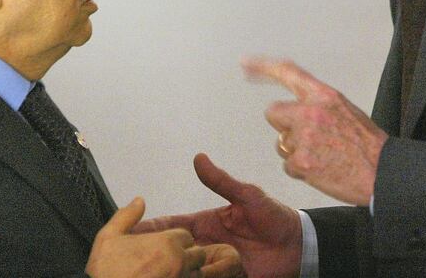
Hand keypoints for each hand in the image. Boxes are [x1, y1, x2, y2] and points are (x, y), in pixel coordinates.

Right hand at [86, 197, 205, 277]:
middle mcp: (179, 263)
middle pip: (197, 255)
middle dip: (188, 256)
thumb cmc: (107, 273)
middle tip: (170, 260)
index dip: (177, 240)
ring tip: (169, 272)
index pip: (187, 237)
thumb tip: (138, 201)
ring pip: (196, 274)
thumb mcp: (108, 237)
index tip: (165, 246)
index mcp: (166, 244)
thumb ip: (126, 216)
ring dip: (187, 272)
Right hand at [134, 154, 301, 277]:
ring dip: (170, 271)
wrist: (300, 246)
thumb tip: (198, 158)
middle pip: (171, 253)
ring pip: (183, 271)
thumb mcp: (247, 196)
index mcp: (205, 225)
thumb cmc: (273, 217)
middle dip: (152, 256)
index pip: (170, 227)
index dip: (148, 230)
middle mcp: (205, 247)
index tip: (126, 233)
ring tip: (149, 273)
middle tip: (132, 262)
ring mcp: (214, 267)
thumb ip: (222, 182)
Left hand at [243, 57, 387, 205]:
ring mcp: (304, 137)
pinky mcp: (301, 162)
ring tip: (323, 156)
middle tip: (306, 137)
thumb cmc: (367, 144)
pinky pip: (288, 165)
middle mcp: (310, 112)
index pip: (288, 72)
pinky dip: (301, 170)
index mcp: (324, 95)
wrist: (383, 173)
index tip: (245, 63)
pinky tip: (322, 170)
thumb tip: (297, 110)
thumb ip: (318, 105)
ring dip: (295, 151)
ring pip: (281, 143)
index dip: (263, 67)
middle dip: (284, 125)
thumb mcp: (345, 110)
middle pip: (273, 112)